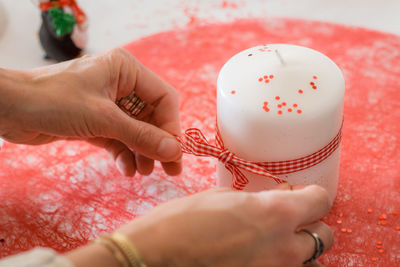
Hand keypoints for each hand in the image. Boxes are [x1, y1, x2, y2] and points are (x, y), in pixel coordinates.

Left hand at [0, 48, 181, 175]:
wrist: (8, 109)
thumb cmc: (53, 100)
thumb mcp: (103, 119)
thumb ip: (141, 135)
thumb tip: (174, 151)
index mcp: (126, 70)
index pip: (163, 98)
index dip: (172, 126)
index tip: (175, 153)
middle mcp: (120, 84)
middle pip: (152, 116)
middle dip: (159, 143)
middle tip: (170, 170)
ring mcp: (108, 103)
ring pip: (136, 130)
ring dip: (142, 151)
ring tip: (144, 172)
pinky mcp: (95, 120)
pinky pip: (119, 138)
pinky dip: (124, 154)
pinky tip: (127, 169)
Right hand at [114, 184, 333, 266]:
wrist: (155, 257)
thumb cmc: (181, 221)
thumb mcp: (222, 198)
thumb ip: (258, 200)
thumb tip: (278, 197)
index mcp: (274, 213)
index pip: (320, 200)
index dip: (312, 196)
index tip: (303, 195)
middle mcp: (284, 247)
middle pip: (325, 236)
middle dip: (311, 225)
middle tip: (291, 220)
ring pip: (311, 262)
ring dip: (301, 251)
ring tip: (276, 243)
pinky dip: (281, 264)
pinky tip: (261, 257)